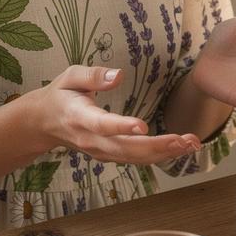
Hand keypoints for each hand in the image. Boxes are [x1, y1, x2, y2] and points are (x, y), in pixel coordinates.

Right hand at [25, 65, 201, 163]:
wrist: (44, 123)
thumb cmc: (61, 94)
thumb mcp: (70, 77)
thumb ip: (93, 76)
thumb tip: (119, 75)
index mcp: (80, 117)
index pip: (102, 125)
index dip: (122, 127)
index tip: (143, 126)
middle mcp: (91, 140)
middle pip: (125, 148)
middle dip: (157, 146)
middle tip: (185, 140)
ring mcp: (100, 152)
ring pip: (133, 158)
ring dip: (164, 153)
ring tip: (191, 144)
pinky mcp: (109, 155)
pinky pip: (135, 159)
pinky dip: (158, 156)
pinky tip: (179, 148)